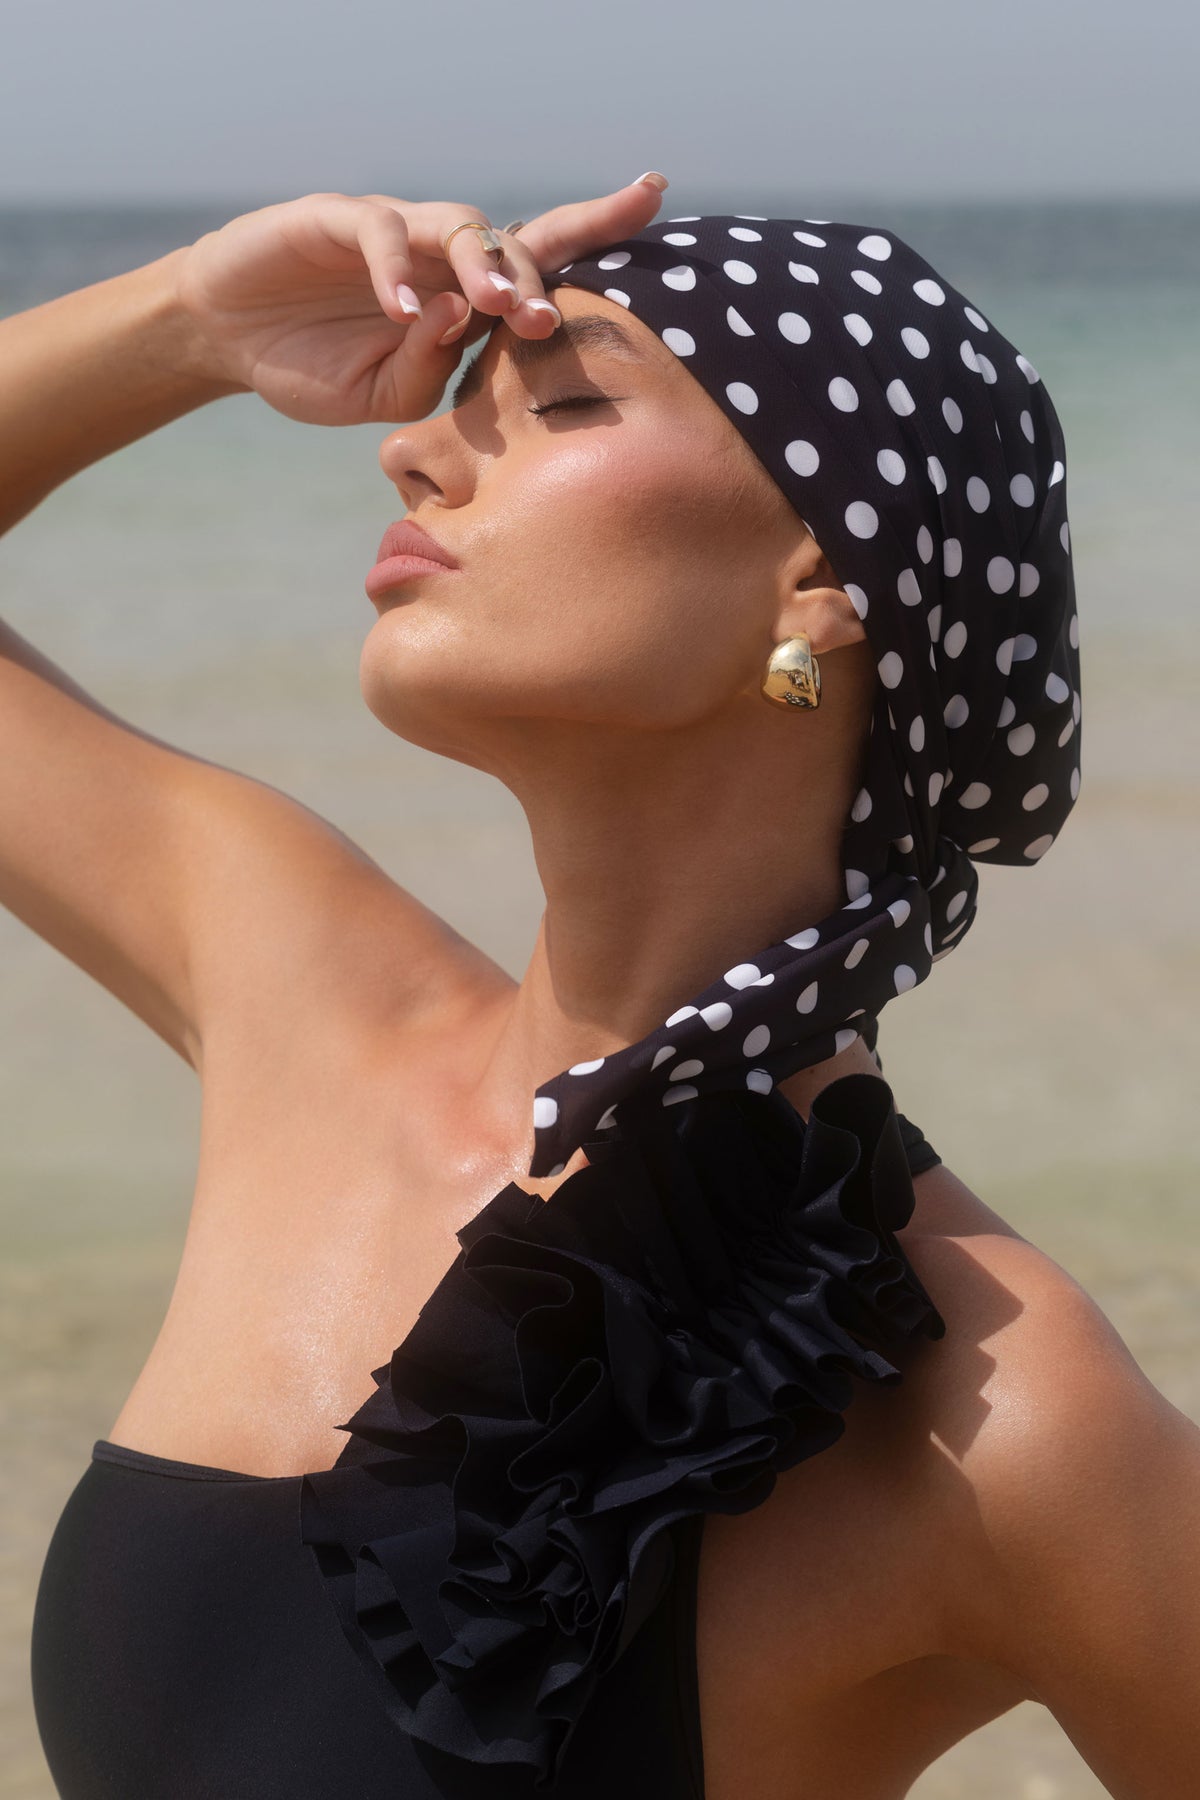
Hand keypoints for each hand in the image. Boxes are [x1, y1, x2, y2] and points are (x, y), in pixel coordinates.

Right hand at [170, 180, 668, 426]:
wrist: (231, 342)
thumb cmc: (316, 367)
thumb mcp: (386, 397)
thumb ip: (432, 371)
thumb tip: (468, 322)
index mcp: (462, 294)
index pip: (540, 256)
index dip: (598, 223)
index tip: (658, 195)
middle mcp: (439, 252)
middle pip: (512, 240)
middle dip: (539, 277)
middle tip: (548, 323)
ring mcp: (393, 230)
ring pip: (458, 227)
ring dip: (483, 267)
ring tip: (495, 308)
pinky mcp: (338, 218)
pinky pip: (382, 233)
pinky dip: (397, 273)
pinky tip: (405, 311)